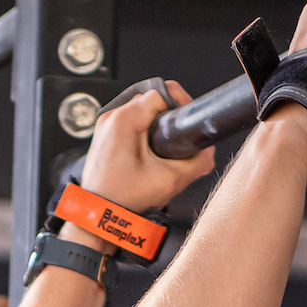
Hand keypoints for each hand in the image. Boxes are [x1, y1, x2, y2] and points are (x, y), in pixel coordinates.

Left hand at [79, 82, 215, 215]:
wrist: (99, 214)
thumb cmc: (121, 199)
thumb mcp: (168, 181)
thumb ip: (196, 164)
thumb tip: (207, 152)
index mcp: (124, 120)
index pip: (162, 93)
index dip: (180, 103)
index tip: (185, 121)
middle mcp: (111, 118)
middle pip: (151, 101)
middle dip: (168, 117)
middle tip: (175, 139)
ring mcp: (105, 126)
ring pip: (139, 111)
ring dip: (155, 124)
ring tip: (161, 146)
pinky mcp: (104, 136)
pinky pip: (128, 123)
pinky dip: (142, 132)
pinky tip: (147, 151)